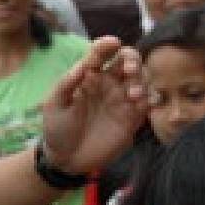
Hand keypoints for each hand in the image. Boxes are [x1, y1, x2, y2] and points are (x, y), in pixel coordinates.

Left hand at [40, 38, 148, 174]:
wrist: (66, 160)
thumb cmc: (57, 129)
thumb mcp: (54, 104)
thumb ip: (66, 84)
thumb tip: (83, 65)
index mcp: (89, 76)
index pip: (101, 54)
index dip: (107, 45)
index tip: (112, 43)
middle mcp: (109, 84)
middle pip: (128, 61)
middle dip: (133, 60)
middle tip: (129, 71)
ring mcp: (121, 101)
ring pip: (141, 79)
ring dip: (142, 81)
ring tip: (133, 95)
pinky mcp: (132, 119)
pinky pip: (147, 103)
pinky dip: (150, 98)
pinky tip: (143, 103)